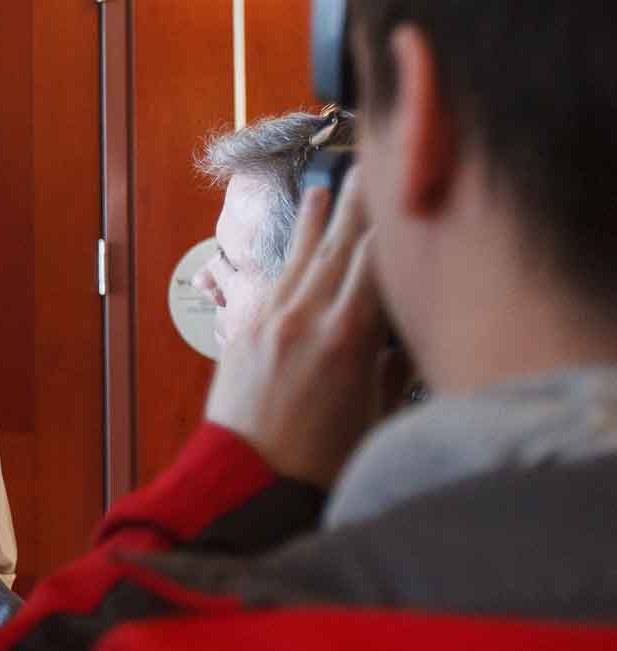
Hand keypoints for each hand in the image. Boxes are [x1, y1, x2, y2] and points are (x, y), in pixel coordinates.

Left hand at [204, 168, 388, 485]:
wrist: (245, 483)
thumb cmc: (319, 463)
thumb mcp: (375, 417)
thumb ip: (391, 369)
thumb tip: (406, 335)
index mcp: (346, 340)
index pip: (376, 265)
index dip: (392, 228)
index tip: (405, 196)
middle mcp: (305, 319)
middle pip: (339, 249)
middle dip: (358, 208)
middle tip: (372, 167)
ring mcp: (270, 321)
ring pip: (301, 259)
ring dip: (318, 222)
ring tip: (330, 186)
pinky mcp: (244, 332)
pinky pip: (274, 282)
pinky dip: (290, 254)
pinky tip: (296, 237)